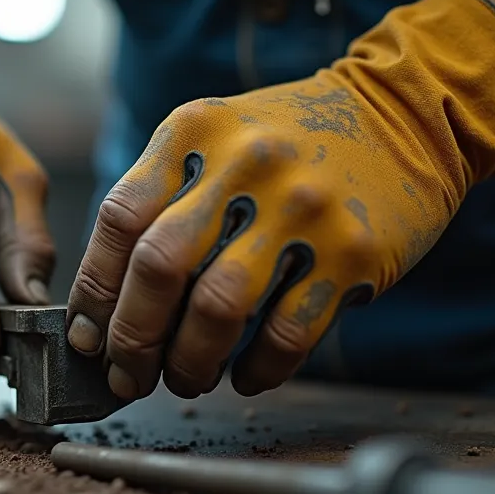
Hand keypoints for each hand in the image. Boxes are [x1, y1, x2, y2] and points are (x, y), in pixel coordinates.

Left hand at [66, 0, 494, 399]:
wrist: (408, 113)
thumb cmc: (291, 140)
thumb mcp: (219, 136)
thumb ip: (164, 196)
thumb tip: (107, 301)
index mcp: (196, 131)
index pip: (119, 219)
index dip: (94, 289)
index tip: (86, 336)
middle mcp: (245, 163)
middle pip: (159, 268)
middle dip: (131, 338)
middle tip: (125, 375)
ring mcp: (303, 207)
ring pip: (218, 308)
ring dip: (190, 362)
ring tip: (185, 380)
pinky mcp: (353, 251)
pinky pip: (288, 332)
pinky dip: (258, 368)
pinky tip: (246, 376)